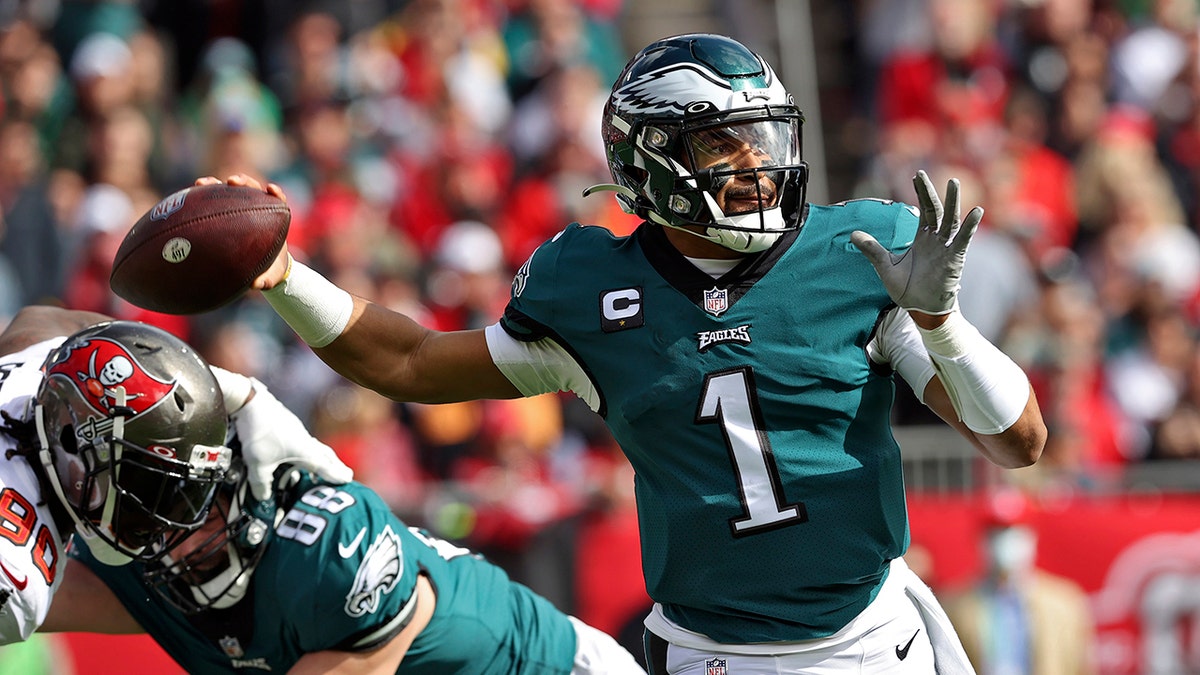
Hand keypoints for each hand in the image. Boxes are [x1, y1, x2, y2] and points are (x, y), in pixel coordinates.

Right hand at [194, 174, 291, 289]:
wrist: (259, 270)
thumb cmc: (268, 271)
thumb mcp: (269, 278)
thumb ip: (265, 281)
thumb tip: (255, 285)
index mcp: (272, 220)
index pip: (277, 200)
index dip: (275, 193)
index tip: (270, 189)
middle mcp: (256, 210)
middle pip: (251, 189)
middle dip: (242, 182)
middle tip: (231, 182)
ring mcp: (239, 209)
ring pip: (228, 192)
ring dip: (217, 184)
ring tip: (202, 183)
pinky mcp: (224, 213)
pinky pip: (213, 203)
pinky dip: (202, 198)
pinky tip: (189, 197)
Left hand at [231, 378, 353, 500]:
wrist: (251, 402)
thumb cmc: (259, 433)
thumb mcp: (257, 464)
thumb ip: (261, 483)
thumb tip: (263, 497)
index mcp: (304, 451)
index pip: (325, 467)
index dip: (336, 475)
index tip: (348, 480)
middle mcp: (306, 441)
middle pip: (326, 455)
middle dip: (336, 466)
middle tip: (344, 475)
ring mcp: (298, 432)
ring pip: (315, 448)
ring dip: (321, 458)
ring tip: (321, 468)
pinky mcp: (289, 426)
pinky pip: (304, 442)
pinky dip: (307, 452)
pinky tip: (297, 455)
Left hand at [849, 170, 981, 314]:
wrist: (920, 309)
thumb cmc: (906, 288)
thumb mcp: (885, 266)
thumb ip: (872, 249)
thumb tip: (853, 234)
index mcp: (921, 238)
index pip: (923, 210)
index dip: (920, 193)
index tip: (916, 176)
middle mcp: (936, 239)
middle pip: (936, 210)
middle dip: (931, 192)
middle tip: (923, 173)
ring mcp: (946, 248)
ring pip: (952, 220)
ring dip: (954, 202)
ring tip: (954, 183)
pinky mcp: (955, 259)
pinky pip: (963, 240)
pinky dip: (970, 226)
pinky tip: (976, 211)